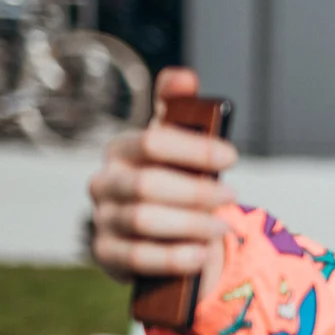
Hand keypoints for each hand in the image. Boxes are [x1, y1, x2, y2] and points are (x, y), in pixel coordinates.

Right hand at [88, 67, 237, 288]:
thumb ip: (179, 110)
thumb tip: (184, 76)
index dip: (194, 148)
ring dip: (189, 224)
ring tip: (221, 226)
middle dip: (196, 191)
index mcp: (121, 150)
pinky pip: (137, 258)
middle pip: (147, 184)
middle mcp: (104, 182)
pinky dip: (174, 257)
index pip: (152, 141)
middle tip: (232, 196)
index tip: (232, 157)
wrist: (163, 233)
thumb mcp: (179, 146)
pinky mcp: (106, 254)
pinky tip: (202, 255)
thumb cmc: (174, 179)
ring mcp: (102, 219)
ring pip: (143, 221)